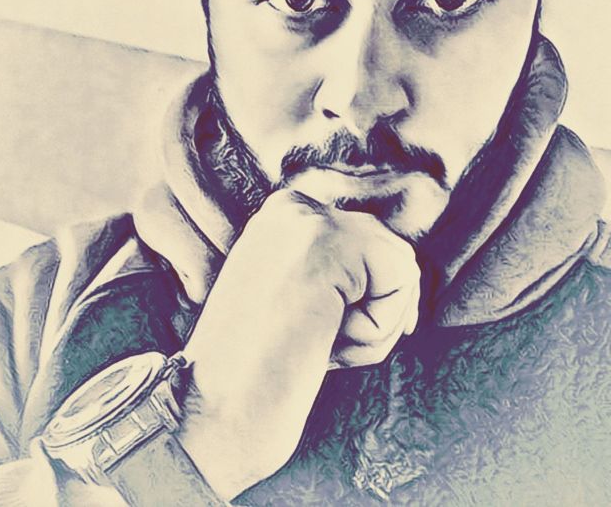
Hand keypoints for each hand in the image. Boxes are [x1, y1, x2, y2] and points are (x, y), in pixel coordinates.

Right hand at [178, 175, 419, 499]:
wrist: (212, 410)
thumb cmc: (259, 375)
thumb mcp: (301, 304)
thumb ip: (338, 272)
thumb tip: (404, 270)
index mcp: (282, 220)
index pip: (368, 246)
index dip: (370, 302)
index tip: (326, 340)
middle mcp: (294, 207)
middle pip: (390, 253)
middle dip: (374, 316)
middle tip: (315, 347)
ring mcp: (308, 218)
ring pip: (400, 268)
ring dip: (373, 328)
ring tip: (316, 344)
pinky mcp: (327, 239)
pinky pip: (400, 280)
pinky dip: (376, 329)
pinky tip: (323, 339)